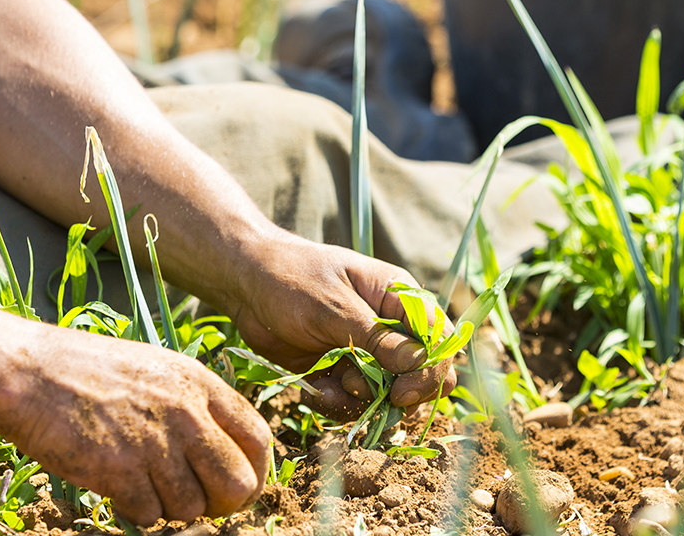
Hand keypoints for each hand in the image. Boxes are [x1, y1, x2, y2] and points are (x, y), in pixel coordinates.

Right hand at [0, 331, 269, 524]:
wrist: (28, 374)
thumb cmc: (89, 372)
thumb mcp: (158, 369)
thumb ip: (196, 405)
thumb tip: (227, 450)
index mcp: (199, 385)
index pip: (258, 438)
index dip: (255, 471)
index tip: (241, 486)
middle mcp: (185, 414)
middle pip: (238, 483)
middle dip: (223, 503)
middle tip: (201, 503)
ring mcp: (154, 444)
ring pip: (193, 506)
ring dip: (173, 507)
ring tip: (146, 484)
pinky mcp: (121, 472)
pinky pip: (151, 515)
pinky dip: (137, 511)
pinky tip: (119, 487)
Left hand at [227, 235, 457, 420]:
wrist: (245, 285)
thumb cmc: (291, 279)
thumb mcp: (332, 306)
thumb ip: (375, 338)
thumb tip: (419, 362)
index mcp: (398, 298)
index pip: (438, 340)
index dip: (430, 371)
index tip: (402, 392)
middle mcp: (389, 327)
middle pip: (421, 373)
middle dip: (396, 392)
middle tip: (360, 389)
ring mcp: (366, 351)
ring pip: (388, 393)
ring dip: (363, 400)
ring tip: (332, 386)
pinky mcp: (341, 370)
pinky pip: (356, 400)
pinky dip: (339, 404)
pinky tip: (316, 391)